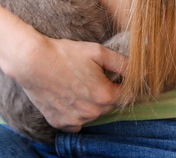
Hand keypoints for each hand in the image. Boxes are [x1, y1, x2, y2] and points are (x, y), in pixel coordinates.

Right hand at [11, 35, 127, 131]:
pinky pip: (75, 122)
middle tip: (88, 76)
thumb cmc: (64, 53)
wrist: (31, 60)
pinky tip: (66, 96)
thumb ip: (123, 63)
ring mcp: (75, 119)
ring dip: (89, 103)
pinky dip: (74, 113)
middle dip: (103, 92)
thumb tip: (144, 71)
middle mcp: (92, 112)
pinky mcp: (59, 122)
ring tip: (75, 84)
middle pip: (108, 105)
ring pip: (91, 114)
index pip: (125, 96)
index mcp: (105, 96)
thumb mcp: (97, 52)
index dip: (120, 84)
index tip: (111, 76)